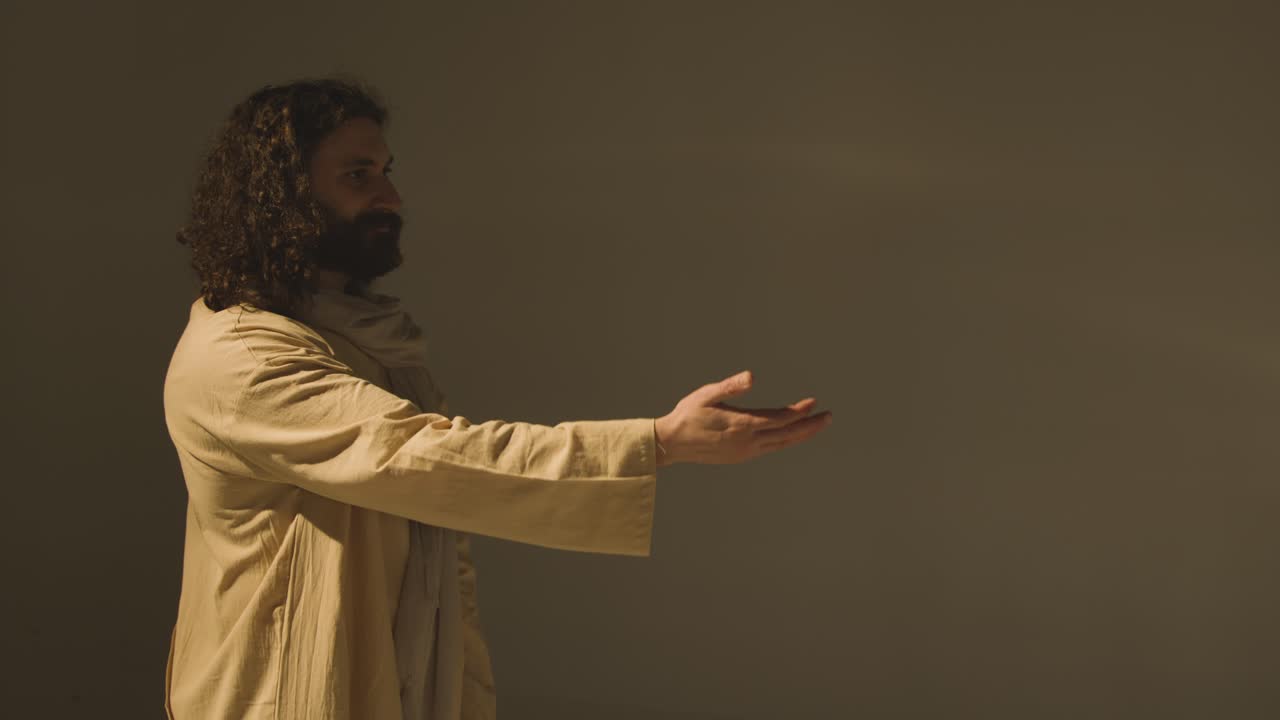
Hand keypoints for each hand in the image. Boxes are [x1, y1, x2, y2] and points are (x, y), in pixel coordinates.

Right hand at [654, 370, 831, 465]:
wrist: (671, 443)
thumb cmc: (687, 414)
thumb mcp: (706, 394)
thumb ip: (731, 386)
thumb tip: (753, 376)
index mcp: (742, 424)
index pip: (779, 418)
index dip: (798, 411)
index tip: (813, 402)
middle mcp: (747, 442)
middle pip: (787, 435)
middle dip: (810, 426)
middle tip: (829, 417)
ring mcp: (744, 452)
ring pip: (781, 444)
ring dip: (800, 435)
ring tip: (816, 426)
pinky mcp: (740, 457)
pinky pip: (770, 449)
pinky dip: (784, 442)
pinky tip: (789, 436)